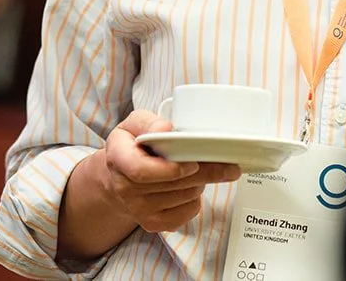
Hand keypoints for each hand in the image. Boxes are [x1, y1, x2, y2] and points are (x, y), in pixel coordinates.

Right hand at [95, 110, 240, 233]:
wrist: (118, 179)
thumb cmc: (129, 147)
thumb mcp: (132, 124)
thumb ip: (148, 122)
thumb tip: (165, 128)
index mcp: (118, 160)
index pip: (142, 171)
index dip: (171, 169)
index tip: (192, 163)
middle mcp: (126, 189)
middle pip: (173, 184)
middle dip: (205, 172)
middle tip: (227, 165)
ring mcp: (139, 210)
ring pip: (185, 197)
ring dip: (201, 182)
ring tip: (198, 169)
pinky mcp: (153, 223)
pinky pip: (187, 212)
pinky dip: (196, 199)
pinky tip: (190, 186)